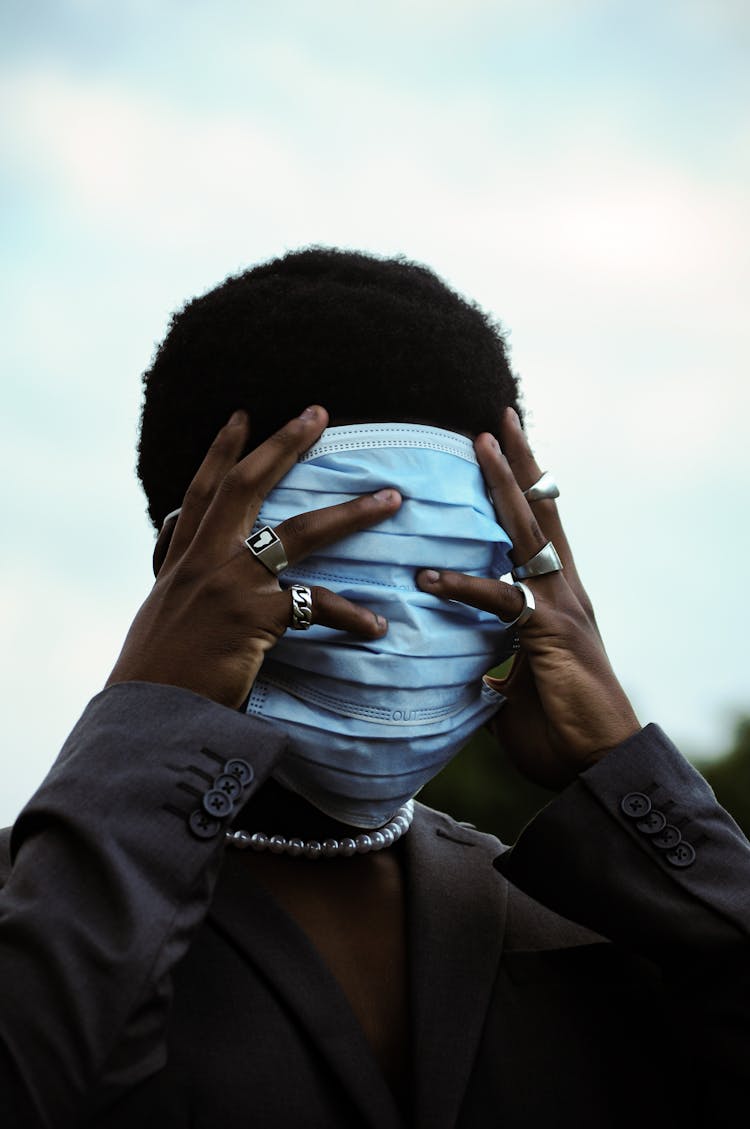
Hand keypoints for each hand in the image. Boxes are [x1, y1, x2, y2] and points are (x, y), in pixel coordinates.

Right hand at [107, 406, 401, 708]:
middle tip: (318, 413)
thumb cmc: (157, 677)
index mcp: (181, 561)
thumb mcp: (161, 619)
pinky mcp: (254, 617)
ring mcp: (230, 584)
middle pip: (246, 486)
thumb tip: (198, 580)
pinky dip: (351, 615)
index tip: (242, 417)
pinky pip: (316, 605)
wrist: (146, 715)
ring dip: (350, 513)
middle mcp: (204, 561)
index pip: (201, 493)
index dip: (222, 452)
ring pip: (299, 532)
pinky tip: (377, 625)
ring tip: (390, 498)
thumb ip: (183, 590)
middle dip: (283, 445)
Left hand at [417, 408, 639, 788]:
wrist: (597, 765)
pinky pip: (503, 599)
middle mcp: (565, 592)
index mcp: (557, 600)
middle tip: (499, 420)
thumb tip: (467, 673)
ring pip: (531, 533)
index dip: (525, 492)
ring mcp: (562, 607)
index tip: (506, 452)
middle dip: (521, 465)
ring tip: (482, 445)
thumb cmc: (560, 731)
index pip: (540, 533)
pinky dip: (465, 584)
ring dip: (506, 486)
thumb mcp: (514, 690)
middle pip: (543, 514)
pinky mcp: (551, 633)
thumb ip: (492, 668)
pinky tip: (430, 576)